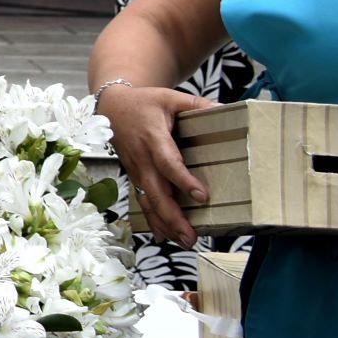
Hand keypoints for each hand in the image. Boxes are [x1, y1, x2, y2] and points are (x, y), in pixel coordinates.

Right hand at [101, 82, 218, 243]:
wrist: (111, 106)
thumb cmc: (143, 102)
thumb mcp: (170, 97)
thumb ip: (197, 104)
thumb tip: (226, 109)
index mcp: (152, 137)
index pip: (167, 163)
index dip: (183, 180)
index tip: (202, 196)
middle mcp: (142, 158)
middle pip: (155, 192)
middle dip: (172, 216)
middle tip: (191, 235)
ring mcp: (136, 169)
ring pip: (147, 201)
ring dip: (164, 223)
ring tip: (184, 241)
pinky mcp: (135, 176)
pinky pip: (142, 201)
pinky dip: (153, 221)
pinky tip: (165, 237)